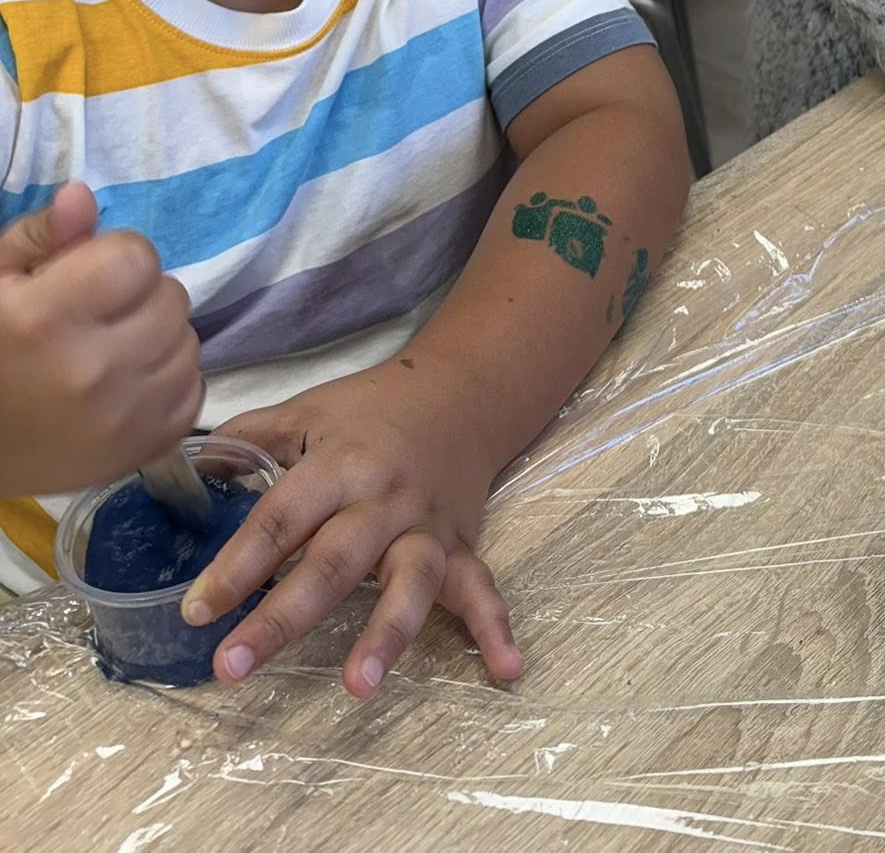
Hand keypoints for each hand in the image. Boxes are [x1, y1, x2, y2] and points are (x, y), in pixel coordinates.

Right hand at [0, 186, 201, 494]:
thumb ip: (41, 237)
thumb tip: (82, 196)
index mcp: (47, 321)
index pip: (137, 257)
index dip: (115, 258)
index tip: (85, 278)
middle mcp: (93, 371)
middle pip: (171, 298)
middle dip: (140, 297)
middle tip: (98, 318)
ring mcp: (124, 418)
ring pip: (190, 342)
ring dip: (159, 338)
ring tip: (112, 351)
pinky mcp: (146, 450)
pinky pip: (195, 388)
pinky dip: (169, 380)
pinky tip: (129, 385)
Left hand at [197, 358, 522, 698]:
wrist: (461, 391)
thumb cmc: (371, 409)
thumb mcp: (308, 411)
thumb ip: (249, 441)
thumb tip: (187, 474)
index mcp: (340, 463)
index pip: (281, 518)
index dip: (236, 565)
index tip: (196, 610)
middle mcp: (384, 498)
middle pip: (333, 562)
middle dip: (282, 616)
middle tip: (231, 666)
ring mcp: (426, 525)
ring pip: (409, 582)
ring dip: (386, 633)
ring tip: (358, 685)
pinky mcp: (461, 544)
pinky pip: (481, 587)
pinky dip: (495, 627)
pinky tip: (506, 668)